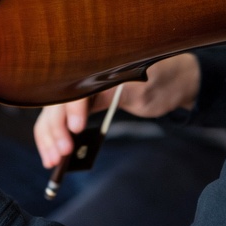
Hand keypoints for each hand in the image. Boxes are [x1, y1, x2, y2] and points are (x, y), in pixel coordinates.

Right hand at [33, 54, 200, 169]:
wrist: (175, 78)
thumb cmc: (160, 80)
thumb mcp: (139, 90)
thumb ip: (109, 96)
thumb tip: (78, 115)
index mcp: (96, 63)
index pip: (73, 86)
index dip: (71, 108)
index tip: (76, 129)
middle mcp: (83, 73)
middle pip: (57, 101)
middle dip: (54, 130)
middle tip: (59, 156)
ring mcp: (81, 87)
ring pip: (54, 112)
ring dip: (49, 137)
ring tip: (52, 161)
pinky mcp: (84, 101)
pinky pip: (63, 117)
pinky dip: (56, 135)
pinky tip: (54, 152)